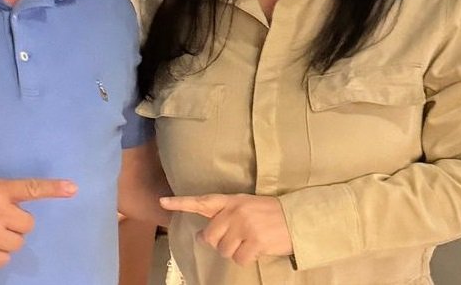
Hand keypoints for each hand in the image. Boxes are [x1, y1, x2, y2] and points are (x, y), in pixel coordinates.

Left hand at [160, 193, 291, 265]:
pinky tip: (257, 248)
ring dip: (235, 252)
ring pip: (223, 250)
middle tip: (235, 239)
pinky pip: (238, 259)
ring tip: (250, 241)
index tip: (162, 201)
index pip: (202, 201)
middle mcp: (235, 211)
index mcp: (232, 200)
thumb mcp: (246, 208)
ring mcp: (244, 226)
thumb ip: (223, 218)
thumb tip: (201, 237)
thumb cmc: (269, 214)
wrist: (297, 218)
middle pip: (210, 236)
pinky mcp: (255, 240)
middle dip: (219, 243)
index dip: (181, 202)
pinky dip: (247, 258)